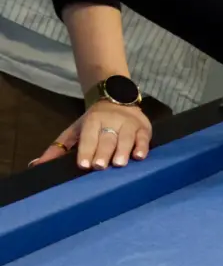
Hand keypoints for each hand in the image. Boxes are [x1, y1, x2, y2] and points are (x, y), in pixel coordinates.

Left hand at [29, 101, 151, 170]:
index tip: (84, 165)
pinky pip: (144, 138)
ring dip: (123, 151)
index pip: (88, 137)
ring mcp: (129, 124)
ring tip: (120, 164)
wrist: (116, 99)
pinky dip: (143, 147)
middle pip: (107, 138)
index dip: (86, 151)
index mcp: (92, 121)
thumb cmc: (94, 123)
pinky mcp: (144, 128)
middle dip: (103, 152)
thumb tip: (35, 165)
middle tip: (99, 166)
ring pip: (126, 138)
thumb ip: (58, 148)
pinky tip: (140, 156)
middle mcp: (111, 121)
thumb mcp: (75, 131)